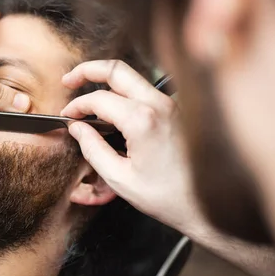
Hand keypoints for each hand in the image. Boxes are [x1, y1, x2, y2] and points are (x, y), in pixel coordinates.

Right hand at [61, 60, 204, 233]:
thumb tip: (77, 128)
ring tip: (88, 89)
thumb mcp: (120, 178)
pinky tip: (113, 106)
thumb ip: (93, 149)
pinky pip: (145, 90)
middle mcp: (159, 104)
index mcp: (143, 120)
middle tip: (68, 80)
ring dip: (107, 79)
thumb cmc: (168, 197)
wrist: (206, 206)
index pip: (99, 99)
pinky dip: (124, 92)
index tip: (67, 117)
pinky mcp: (176, 110)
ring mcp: (171, 104)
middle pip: (117, 70)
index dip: (77, 106)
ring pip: (133, 77)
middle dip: (88, 70)